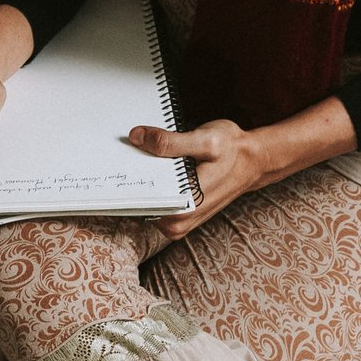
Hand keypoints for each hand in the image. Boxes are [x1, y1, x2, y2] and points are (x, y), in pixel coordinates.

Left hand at [129, 96, 360, 236]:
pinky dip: (146, 188)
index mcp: (185, 204)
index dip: (122, 183)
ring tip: (128, 160)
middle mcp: (180, 220)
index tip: (107, 165)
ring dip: (135, 186)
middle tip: (114, 157)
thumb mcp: (204, 139)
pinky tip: (143, 168)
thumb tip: (137, 137)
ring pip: (143, 207)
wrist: (253, 161)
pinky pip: (153, 207)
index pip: (140, 201)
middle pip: (138, 205)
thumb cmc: (232, 149)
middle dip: (126, 182)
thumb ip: (170, 142)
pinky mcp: (178, 218)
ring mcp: (179, 223)